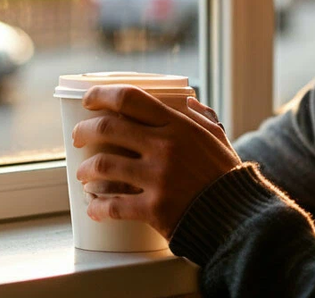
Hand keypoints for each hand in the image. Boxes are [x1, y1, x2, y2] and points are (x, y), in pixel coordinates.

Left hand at [71, 86, 241, 238]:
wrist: (238, 219)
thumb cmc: (225, 177)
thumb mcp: (216, 139)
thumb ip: (200, 118)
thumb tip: (186, 101)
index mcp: (178, 126)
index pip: (130, 99)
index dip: (101, 95)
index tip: (88, 100)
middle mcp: (165, 147)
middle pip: (108, 128)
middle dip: (84, 131)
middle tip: (76, 138)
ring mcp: (158, 178)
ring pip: (103, 165)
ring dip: (86, 169)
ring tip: (82, 174)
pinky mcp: (154, 209)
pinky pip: (114, 205)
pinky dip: (98, 207)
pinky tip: (93, 208)